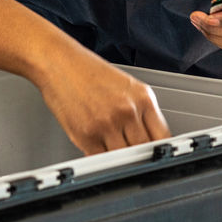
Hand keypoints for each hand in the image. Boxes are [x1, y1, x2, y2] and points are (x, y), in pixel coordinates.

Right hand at [35, 48, 171, 154]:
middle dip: (139, 154)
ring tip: (112, 149)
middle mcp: (127, 111)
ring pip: (123, 158)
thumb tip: (149, 138)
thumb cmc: (88, 71)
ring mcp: (107, 125)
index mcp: (142, 97)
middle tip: (133, 155)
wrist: (59, 62)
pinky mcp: (86, 135)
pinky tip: (98, 147)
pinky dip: (100, 158)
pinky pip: (100, 159)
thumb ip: (140, 111)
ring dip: (119, 158)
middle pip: (144, 149)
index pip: (162, 136)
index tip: (158, 156)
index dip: (161, 150)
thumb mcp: (125, 85)